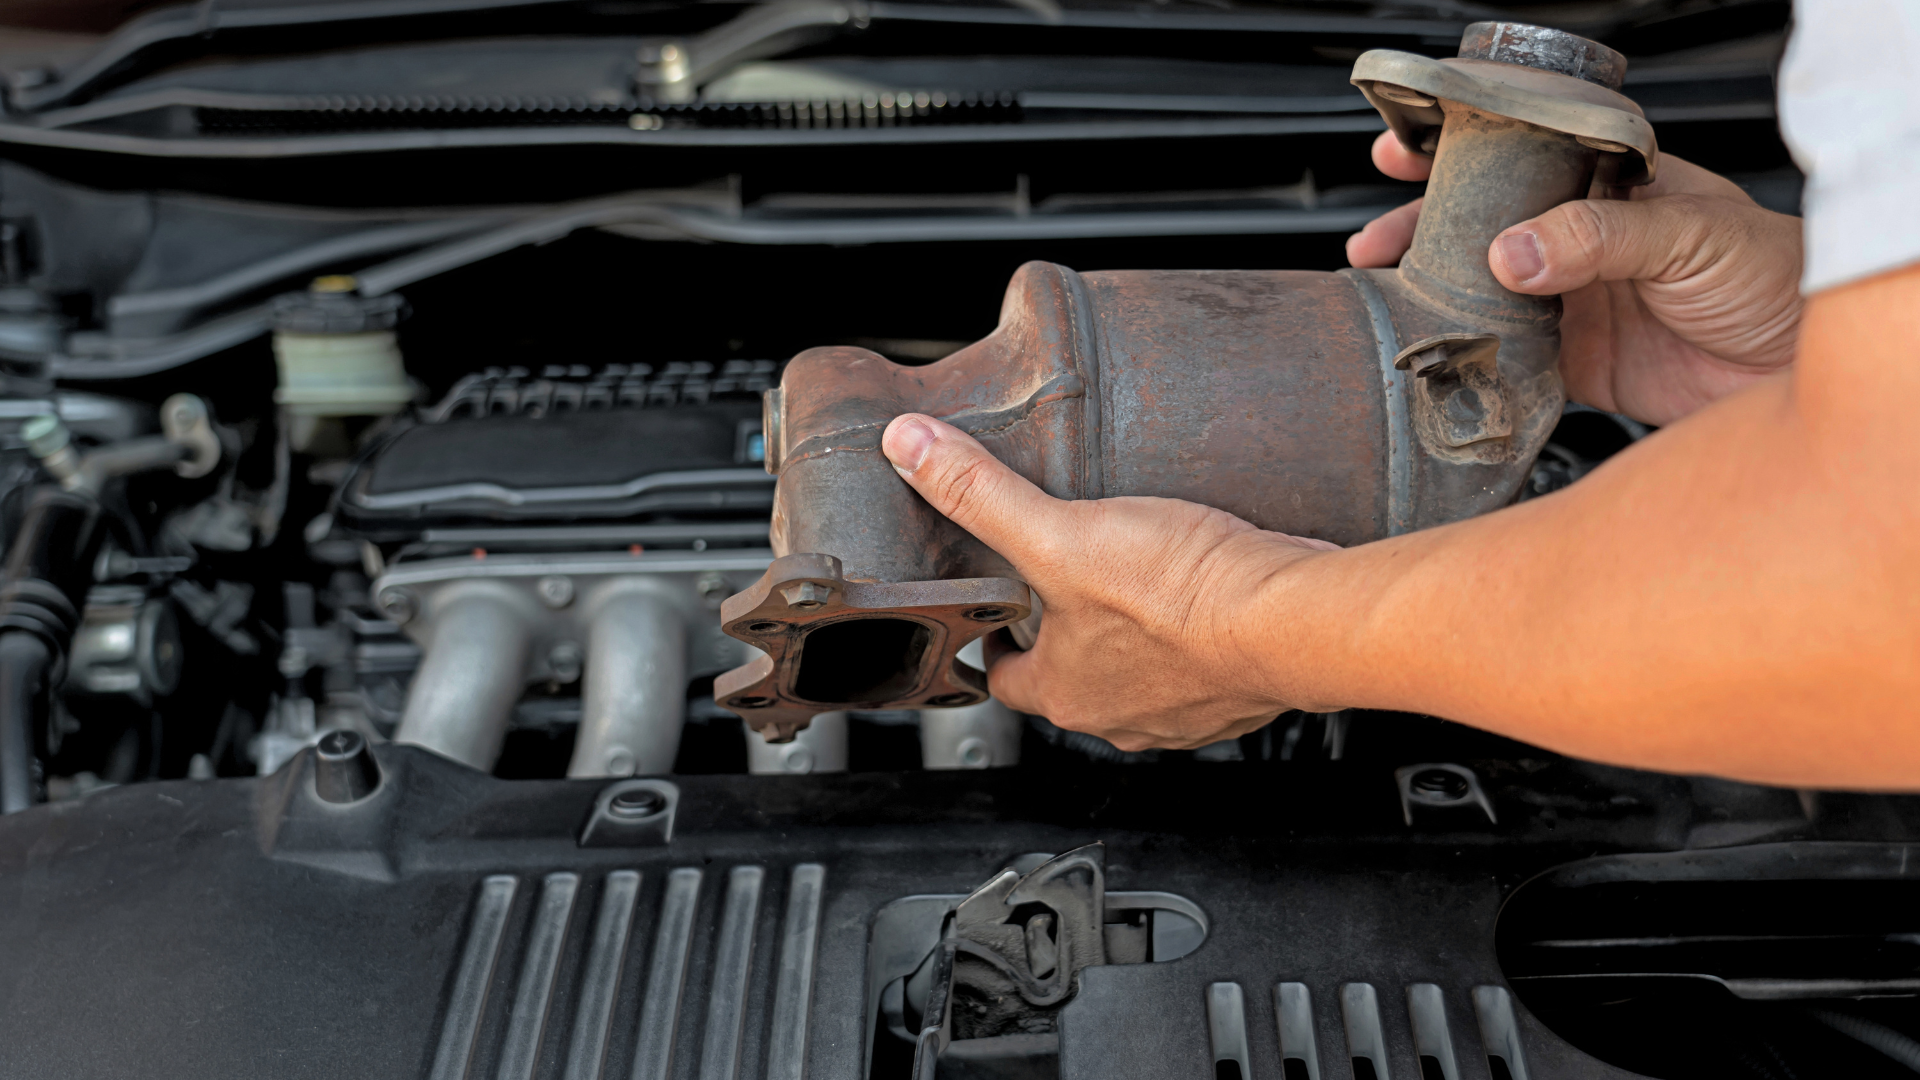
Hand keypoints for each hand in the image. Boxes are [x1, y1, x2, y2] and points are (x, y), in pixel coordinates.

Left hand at [882, 412, 1339, 750]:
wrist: (1294, 618)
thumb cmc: (1183, 596)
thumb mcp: (1060, 532)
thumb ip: (982, 494)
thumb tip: (912, 450)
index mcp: (1062, 692)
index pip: (1001, 677)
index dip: (991, 639)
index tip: (992, 611)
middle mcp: (1119, 718)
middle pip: (1070, 674)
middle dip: (1063, 630)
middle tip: (1065, 577)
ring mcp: (1182, 713)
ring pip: (1137, 674)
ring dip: (1132, 634)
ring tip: (1134, 575)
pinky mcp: (1237, 693)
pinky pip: (1201, 665)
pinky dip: (1195, 634)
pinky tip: (1201, 589)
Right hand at [1347, 132, 1803, 425]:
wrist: (1797, 369)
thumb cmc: (1775, 277)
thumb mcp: (1690, 235)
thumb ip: (1600, 237)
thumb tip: (1513, 252)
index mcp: (1612, 186)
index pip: (1523, 159)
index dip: (1459, 156)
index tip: (1403, 153)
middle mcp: (1584, 240)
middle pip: (1485, 228)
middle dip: (1422, 230)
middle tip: (1374, 243)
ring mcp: (1575, 301)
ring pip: (1484, 293)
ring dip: (1434, 296)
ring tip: (1386, 299)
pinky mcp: (1575, 362)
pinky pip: (1506, 358)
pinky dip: (1470, 360)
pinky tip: (1440, 356)